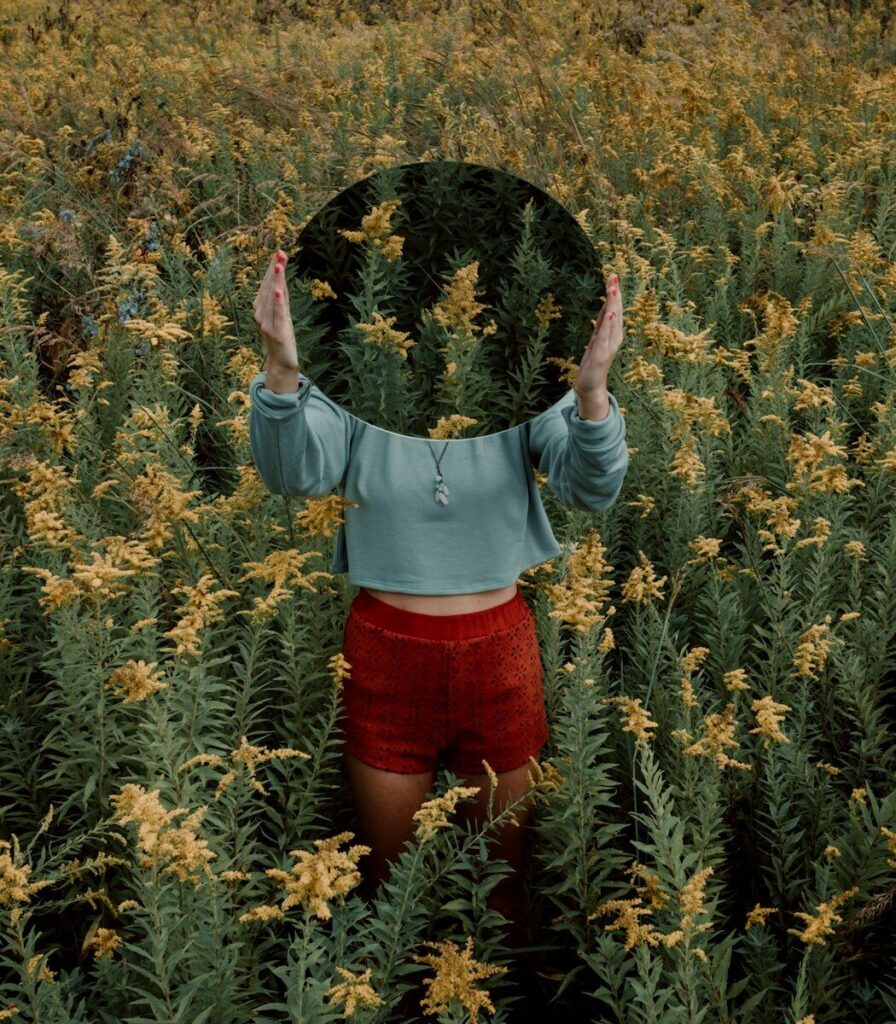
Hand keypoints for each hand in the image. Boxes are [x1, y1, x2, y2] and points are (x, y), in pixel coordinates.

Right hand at [253, 249, 298, 373]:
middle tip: (280, 253)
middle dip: (275, 270)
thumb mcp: (283, 313)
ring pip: (272, 298)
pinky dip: (277, 303)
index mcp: (261, 308)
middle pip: (269, 288)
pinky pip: (277, 314)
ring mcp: (266, 323)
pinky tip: (279, 291)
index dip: (273, 269)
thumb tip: (281, 272)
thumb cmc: (282, 336)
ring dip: (276, 281)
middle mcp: (260, 313)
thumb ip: (282, 295)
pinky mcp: (276, 332)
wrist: (282, 362)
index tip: (280, 252)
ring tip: (279, 266)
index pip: (268, 284)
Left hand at [576, 272, 623, 396]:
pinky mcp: (601, 356)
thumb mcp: (596, 339)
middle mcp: (614, 338)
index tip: (613, 276)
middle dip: (615, 294)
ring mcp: (609, 347)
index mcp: (613, 333)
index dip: (614, 293)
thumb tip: (607, 306)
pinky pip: (604, 338)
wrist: (590, 386)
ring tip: (613, 290)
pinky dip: (608, 326)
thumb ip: (602, 324)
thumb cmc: (594, 363)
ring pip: (612, 322)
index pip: (614, 309)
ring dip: (613, 305)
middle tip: (614, 276)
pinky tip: (610, 315)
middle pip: (615, 312)